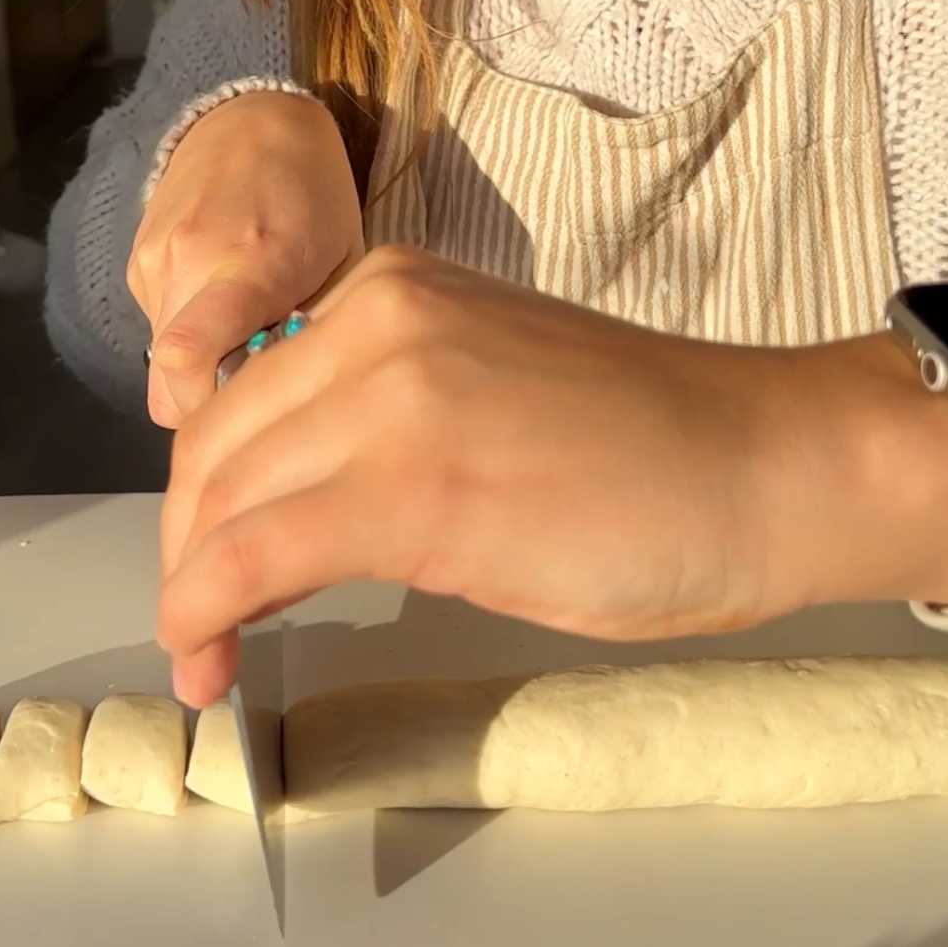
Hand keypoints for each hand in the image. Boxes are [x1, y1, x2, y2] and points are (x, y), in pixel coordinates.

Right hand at [127, 92, 364, 426]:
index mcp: (254, 262)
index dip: (210, 408)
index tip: (251, 413)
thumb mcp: (342, 259)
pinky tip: (221, 300)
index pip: (190, 356)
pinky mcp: (136, 261)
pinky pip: (155, 329)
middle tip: (257, 388)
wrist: (251, 117)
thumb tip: (282, 402)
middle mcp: (191, 262)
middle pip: (167, 386)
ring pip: (157, 367)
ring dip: (198, 371)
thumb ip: (313, 331)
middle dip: (208, 406)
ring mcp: (155, 260)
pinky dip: (187, 333)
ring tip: (244, 335)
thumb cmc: (316, 194)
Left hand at [157, 246, 815, 707]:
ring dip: (189, 589)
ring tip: (203, 656)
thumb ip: (385, 412)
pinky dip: (204, 613)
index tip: (209, 550)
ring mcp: (390, 395)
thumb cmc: (647, 445)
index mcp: (390, 286)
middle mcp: (374, 319)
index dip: (210, 484)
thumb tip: (297, 503)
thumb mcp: (481, 385)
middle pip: (217, 442)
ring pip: (222, 498)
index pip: (246, 387)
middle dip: (188, 541)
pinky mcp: (410, 488)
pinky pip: (254, 556)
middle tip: (198, 622)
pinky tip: (207, 660)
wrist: (758, 466)